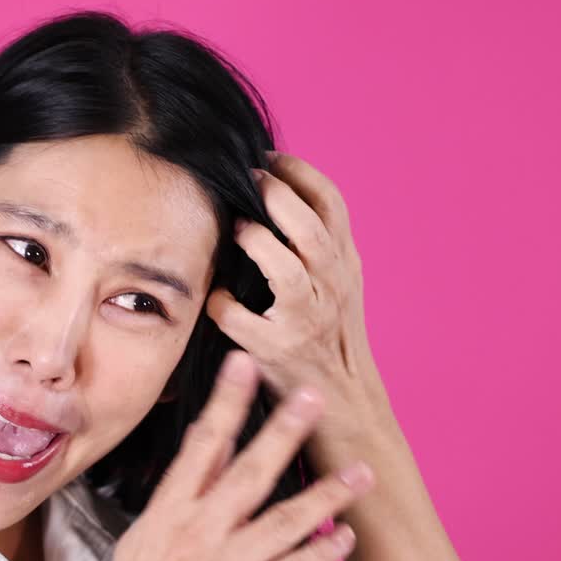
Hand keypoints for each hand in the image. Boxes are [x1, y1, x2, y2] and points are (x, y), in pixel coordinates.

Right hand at [85, 351, 375, 560]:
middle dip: (284, 432)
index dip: (224, 401)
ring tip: (360, 472)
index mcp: (170, 513)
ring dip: (326, 495)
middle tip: (314, 397)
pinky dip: (322, 554)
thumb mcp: (146, 534)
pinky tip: (345, 537)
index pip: (201, 445)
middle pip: (249, 474)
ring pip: (284, 523)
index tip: (244, 364)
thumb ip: (184, 490)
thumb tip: (215, 447)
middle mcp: (200, 535)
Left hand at [206, 151, 393, 469]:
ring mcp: (305, 320)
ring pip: (286, 272)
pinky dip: (222, 303)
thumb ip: (319, 240)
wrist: (344, 401)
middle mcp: (331, 288)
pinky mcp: (276, 350)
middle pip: (311, 232)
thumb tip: (278, 187)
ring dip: (258, 244)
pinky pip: (241, 320)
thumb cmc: (331, 333)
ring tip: (237, 229)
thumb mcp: (339, 281)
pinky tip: (215, 295)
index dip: (301, 174)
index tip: (270, 158)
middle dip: (278, 198)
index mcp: (345, 263)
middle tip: (249, 179)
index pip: (333, 205)